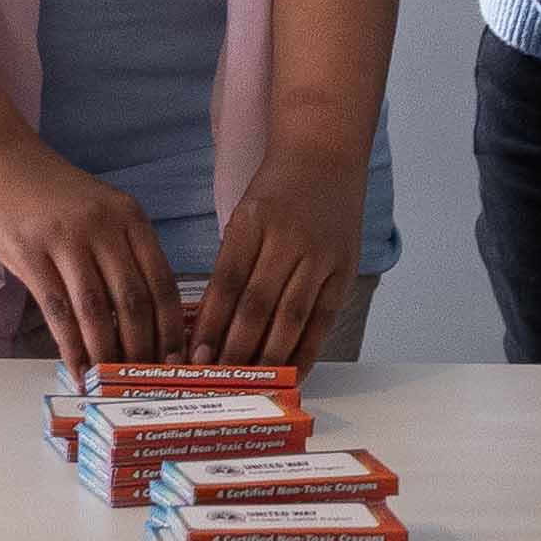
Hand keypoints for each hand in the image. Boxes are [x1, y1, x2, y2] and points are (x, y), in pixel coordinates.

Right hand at [0, 138, 184, 373]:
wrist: (2, 162)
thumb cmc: (56, 196)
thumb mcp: (103, 212)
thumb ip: (126, 253)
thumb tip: (146, 320)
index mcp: (130, 218)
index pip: (162, 282)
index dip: (171, 328)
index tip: (175, 360)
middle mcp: (103, 226)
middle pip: (132, 300)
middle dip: (140, 348)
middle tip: (141, 378)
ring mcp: (65, 239)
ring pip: (95, 310)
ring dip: (105, 352)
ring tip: (108, 380)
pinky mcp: (30, 253)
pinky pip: (56, 310)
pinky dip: (70, 346)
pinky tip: (76, 367)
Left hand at [194, 148, 370, 373]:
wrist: (325, 157)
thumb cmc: (276, 192)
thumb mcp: (243, 218)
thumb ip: (231, 264)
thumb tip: (210, 324)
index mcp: (252, 224)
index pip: (227, 283)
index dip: (212, 324)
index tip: (196, 356)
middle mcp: (287, 241)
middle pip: (258, 305)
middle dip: (236, 348)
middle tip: (218, 380)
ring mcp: (320, 257)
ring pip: (291, 316)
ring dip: (269, 355)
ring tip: (251, 384)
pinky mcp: (343, 271)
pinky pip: (323, 318)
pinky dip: (308, 349)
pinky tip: (291, 373)